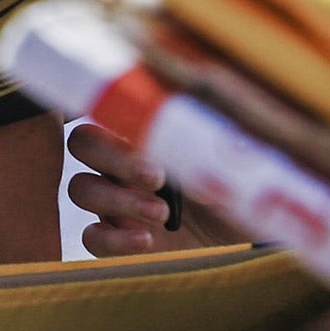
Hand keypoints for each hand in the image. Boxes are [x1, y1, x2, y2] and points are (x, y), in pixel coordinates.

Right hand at [67, 122, 239, 254]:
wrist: (248, 242)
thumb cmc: (241, 193)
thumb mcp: (235, 157)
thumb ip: (214, 126)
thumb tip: (206, 87)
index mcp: (145, 136)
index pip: (106, 111)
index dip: (112, 115)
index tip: (147, 135)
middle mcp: (123, 166)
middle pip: (84, 143)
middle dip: (113, 157)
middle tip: (155, 177)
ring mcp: (116, 204)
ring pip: (81, 188)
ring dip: (116, 198)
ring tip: (160, 214)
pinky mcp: (119, 243)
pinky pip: (91, 237)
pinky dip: (112, 238)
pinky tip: (146, 241)